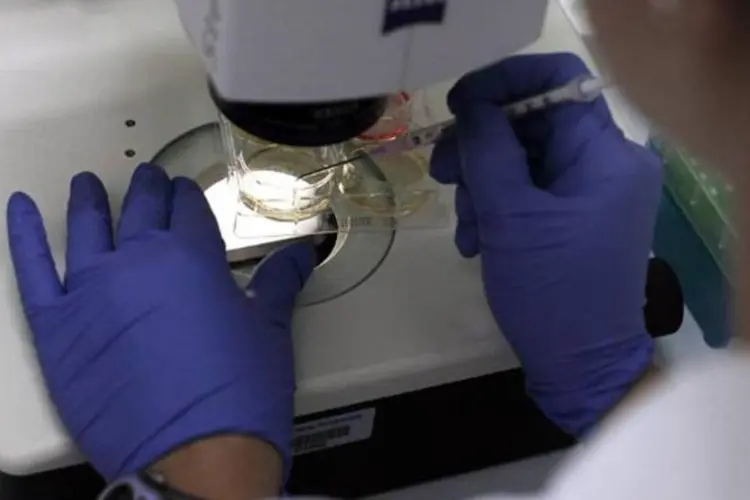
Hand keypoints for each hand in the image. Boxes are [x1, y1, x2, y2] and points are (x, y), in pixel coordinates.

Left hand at [6, 164, 314, 479]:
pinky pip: (33, 269)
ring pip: (88, 228)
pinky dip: (24, 236)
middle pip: (141, 209)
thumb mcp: (267, 330)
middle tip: (149, 179)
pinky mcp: (55, 328)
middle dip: (148, 190)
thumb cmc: (234, 397)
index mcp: (191, 257)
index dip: (187, 196)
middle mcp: (138, 263)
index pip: (187, 209)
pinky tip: (22, 211)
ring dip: (90, 200)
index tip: (184, 191)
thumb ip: (278, 282)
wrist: (196, 457)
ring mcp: (91, 292)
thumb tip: (299, 257)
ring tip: (89, 184)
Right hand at [431, 54, 659, 435]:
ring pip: (523, 159)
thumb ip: (487, 150)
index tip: (458, 106)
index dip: (503, 82)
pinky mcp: (575, 217)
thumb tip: (471, 105)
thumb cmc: (550, 291)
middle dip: (481, 147)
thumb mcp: (508, 216)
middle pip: (532, 123)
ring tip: (467, 228)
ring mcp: (592, 193)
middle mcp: (607, 164)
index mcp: (606, 155)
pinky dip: (496, 207)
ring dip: (482, 185)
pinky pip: (529, 191)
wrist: (579, 366)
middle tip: (442, 172)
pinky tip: (476, 241)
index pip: (557, 82)